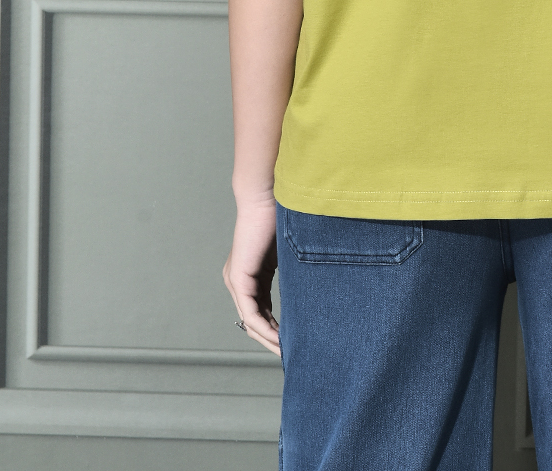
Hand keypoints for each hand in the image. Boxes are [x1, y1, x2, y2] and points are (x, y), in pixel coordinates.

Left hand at [223, 194, 281, 355]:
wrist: (266, 196)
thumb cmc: (282, 216)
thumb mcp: (290, 254)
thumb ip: (295, 273)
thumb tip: (316, 290)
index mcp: (251, 275)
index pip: (262, 311)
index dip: (277, 329)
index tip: (295, 342)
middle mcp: (239, 281)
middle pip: (255, 322)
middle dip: (273, 340)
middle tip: (293, 355)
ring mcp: (236, 281)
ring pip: (252, 322)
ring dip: (270, 339)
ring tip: (289, 352)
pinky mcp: (238, 279)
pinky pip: (252, 313)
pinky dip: (266, 328)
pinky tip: (281, 338)